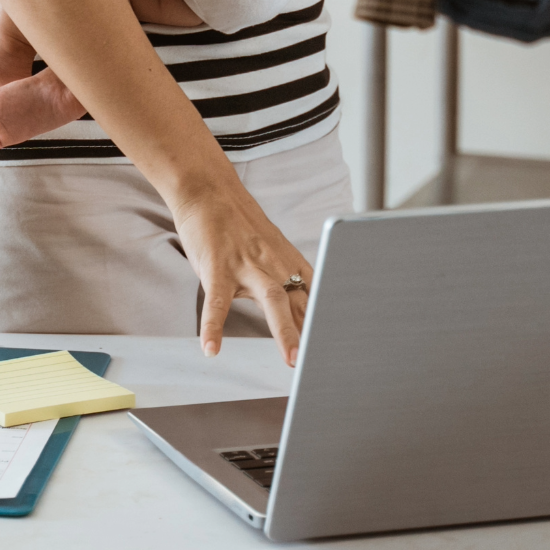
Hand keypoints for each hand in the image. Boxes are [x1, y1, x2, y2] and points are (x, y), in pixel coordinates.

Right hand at [170, 179, 315, 361]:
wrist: (209, 190)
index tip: (341, 348)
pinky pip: (217, 301)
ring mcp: (246, 265)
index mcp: (289, 262)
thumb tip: (302, 312)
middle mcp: (274, 264)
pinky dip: (214, 326)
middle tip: (326, 360)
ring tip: (292, 359)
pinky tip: (211, 348)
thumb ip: (285, 278)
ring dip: (284, 330)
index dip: (328, 323)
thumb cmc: (239, 225)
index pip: (316, 297)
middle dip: (315, 331)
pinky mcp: (217, 266)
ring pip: (272, 299)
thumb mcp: (271, 250)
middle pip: (301, 301)